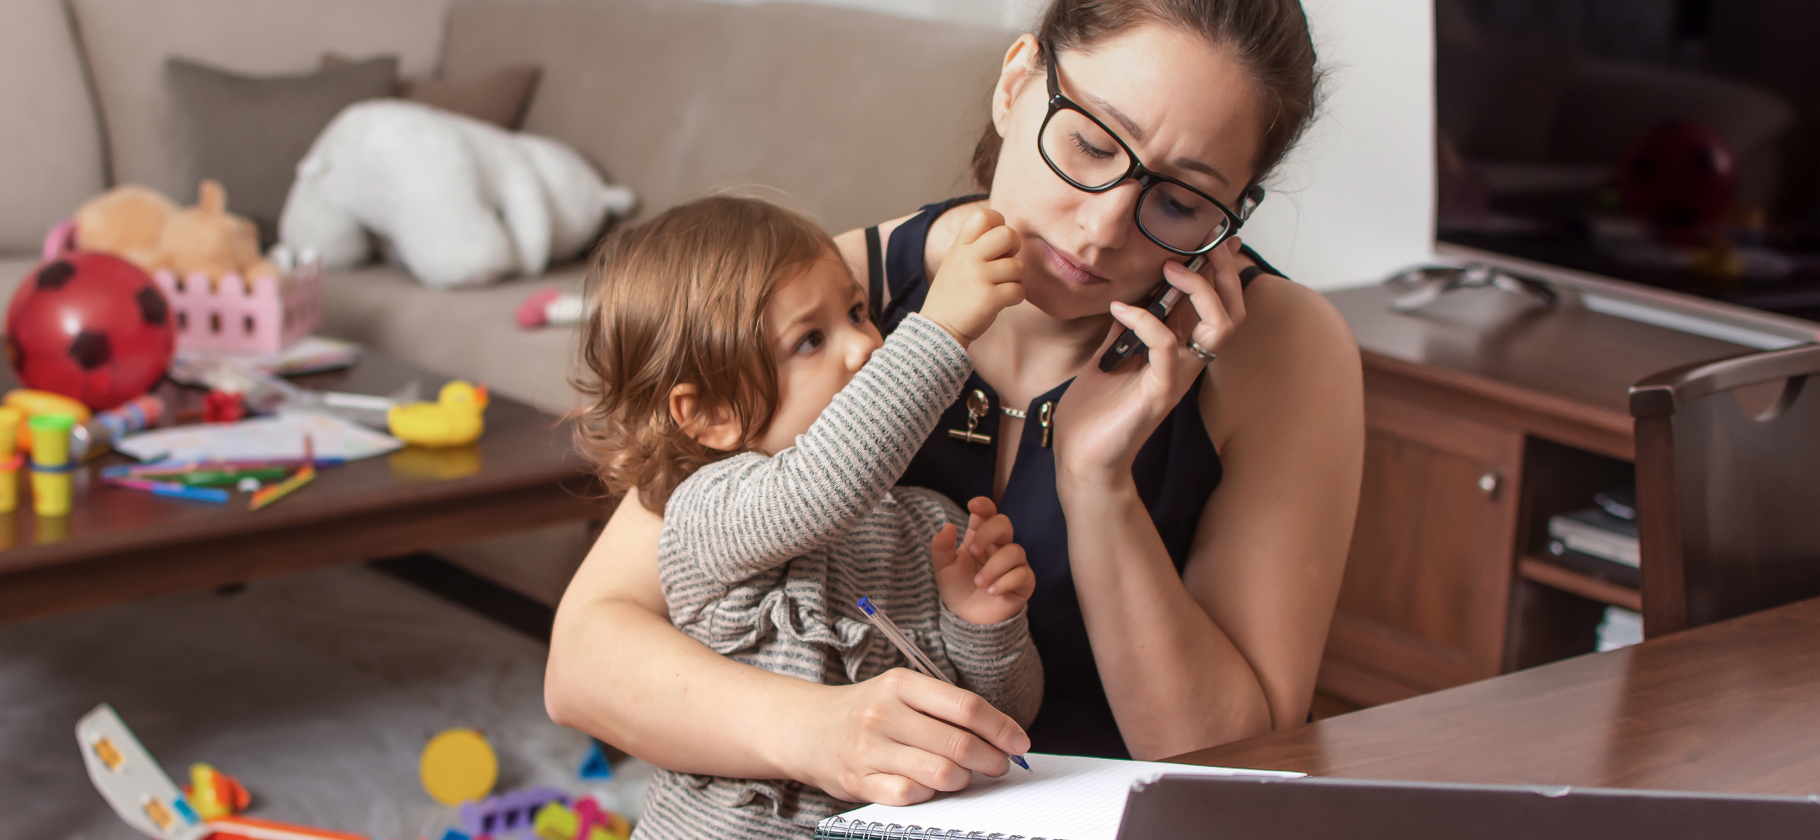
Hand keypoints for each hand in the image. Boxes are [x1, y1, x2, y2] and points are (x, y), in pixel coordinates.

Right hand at [784, 668, 1031, 804]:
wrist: (805, 728)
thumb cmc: (866, 710)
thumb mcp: (900, 692)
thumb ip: (943, 708)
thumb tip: (1000, 734)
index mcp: (901, 684)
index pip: (966, 707)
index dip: (1001, 728)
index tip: (1019, 742)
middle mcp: (884, 713)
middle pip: (958, 744)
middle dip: (992, 759)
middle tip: (1000, 765)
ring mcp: (869, 749)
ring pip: (941, 774)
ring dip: (965, 780)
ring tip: (966, 776)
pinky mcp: (858, 781)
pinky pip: (912, 795)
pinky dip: (931, 794)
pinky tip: (931, 786)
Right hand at [919, 206, 1024, 346]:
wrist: (939, 328)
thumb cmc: (953, 294)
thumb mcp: (955, 260)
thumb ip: (975, 245)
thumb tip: (1007, 234)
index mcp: (961, 246)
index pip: (983, 216)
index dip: (998, 223)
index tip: (997, 242)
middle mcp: (969, 258)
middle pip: (1008, 234)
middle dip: (1014, 249)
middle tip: (1005, 263)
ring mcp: (978, 278)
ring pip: (1018, 267)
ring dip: (1016, 279)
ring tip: (1001, 287)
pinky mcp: (988, 299)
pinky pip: (1018, 290)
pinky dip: (1015, 297)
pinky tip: (1003, 301)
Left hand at [931, 497, 1033, 625]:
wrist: (967, 618)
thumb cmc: (957, 588)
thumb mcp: (943, 568)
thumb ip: (941, 547)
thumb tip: (947, 526)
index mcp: (980, 537)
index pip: (988, 514)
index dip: (984, 505)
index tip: (973, 505)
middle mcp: (999, 546)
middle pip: (1004, 524)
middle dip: (988, 532)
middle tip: (973, 549)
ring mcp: (1014, 563)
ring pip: (1014, 551)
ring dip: (994, 566)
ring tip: (979, 583)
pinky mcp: (1024, 582)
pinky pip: (1023, 574)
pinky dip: (1005, 582)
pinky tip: (991, 591)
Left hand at [1053, 238, 1248, 485]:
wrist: (1081, 456)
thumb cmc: (1097, 409)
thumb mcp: (1113, 354)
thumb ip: (1130, 326)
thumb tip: (1132, 292)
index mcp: (1180, 350)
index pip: (1220, 305)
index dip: (1223, 271)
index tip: (1216, 240)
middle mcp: (1188, 363)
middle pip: (1233, 312)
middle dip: (1223, 273)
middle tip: (1200, 249)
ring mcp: (1177, 378)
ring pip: (1218, 328)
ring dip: (1199, 291)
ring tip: (1169, 270)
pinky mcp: (1158, 394)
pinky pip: (1166, 348)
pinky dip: (1146, 320)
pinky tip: (1120, 309)